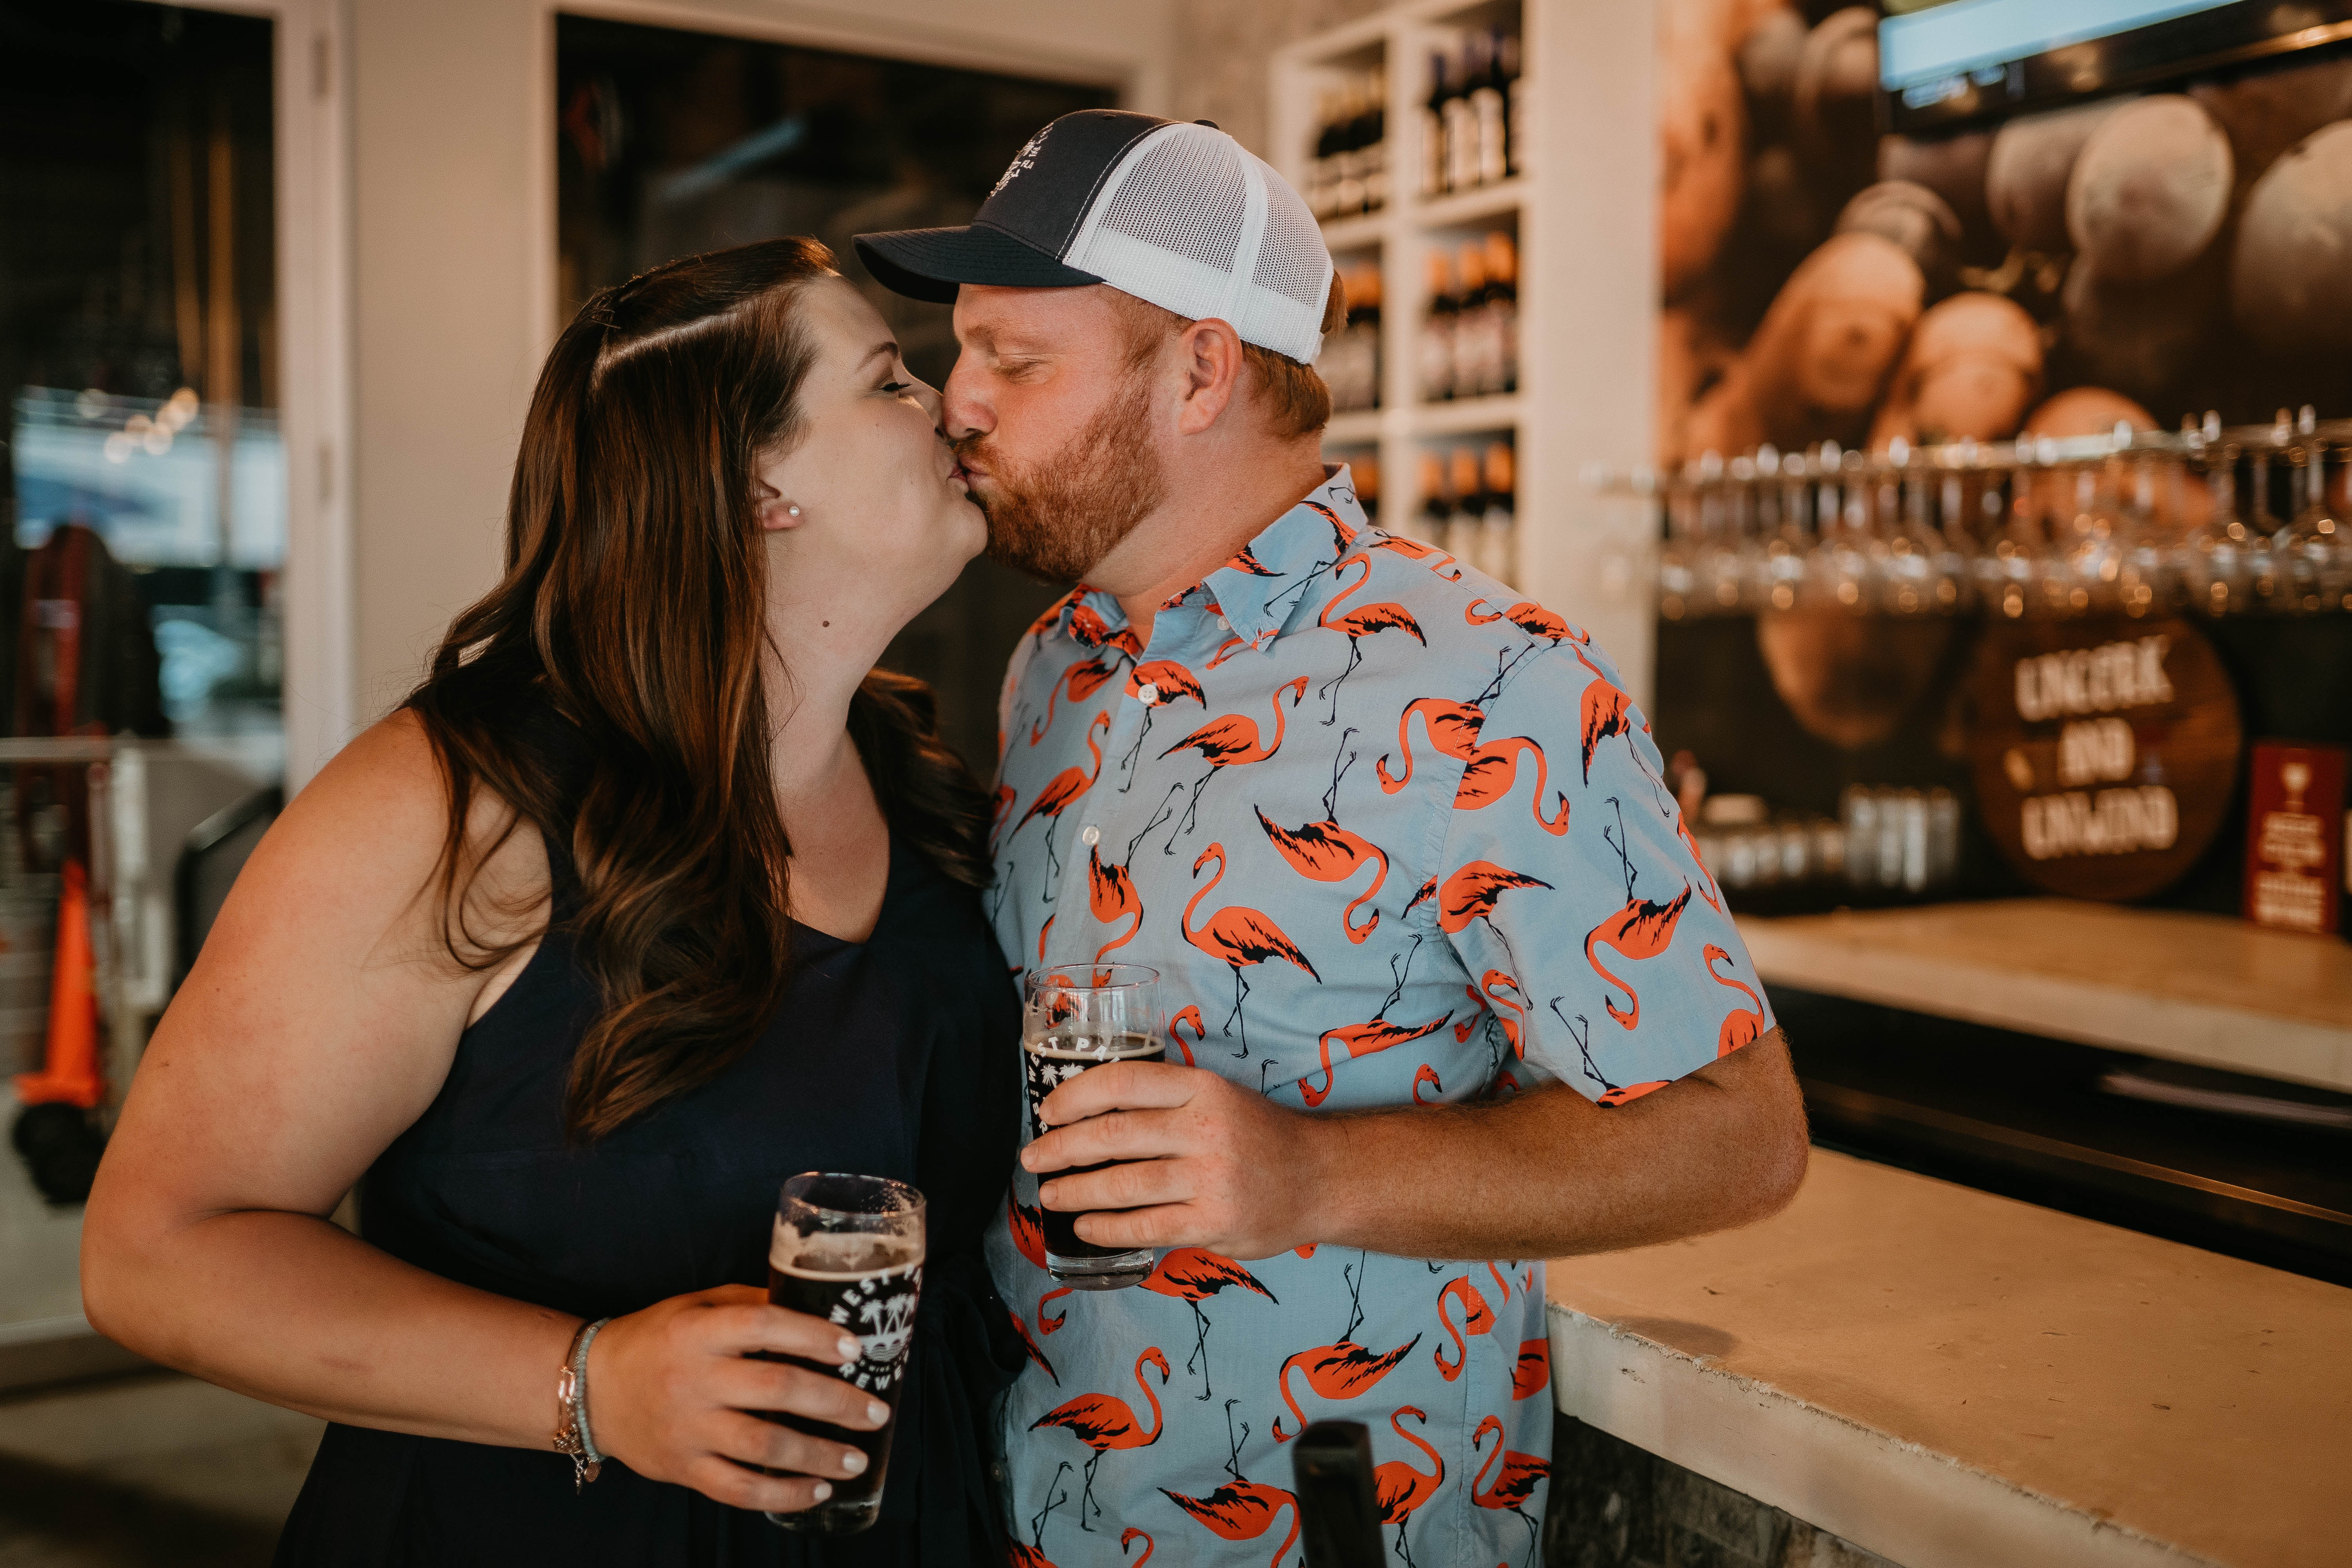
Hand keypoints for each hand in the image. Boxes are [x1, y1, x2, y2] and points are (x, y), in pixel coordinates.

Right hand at [585, 1284, 888, 1513]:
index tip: (853, 1349)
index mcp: (699, 1332)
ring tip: (858, 1458)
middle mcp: (694, 1380)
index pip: (765, 1326)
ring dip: (819, 1455)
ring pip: (764, 1445)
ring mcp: (689, 1429)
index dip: (813, 1336)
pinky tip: (817, 1491)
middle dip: (835, 1402)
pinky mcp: (683, 1469)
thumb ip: (750, 1306)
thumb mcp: (697, 1305)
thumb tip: (814, 1309)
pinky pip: (739, 1489)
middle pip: (776, 1389)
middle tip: (876, 1412)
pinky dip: (783, 1494)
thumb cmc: (656, 1339)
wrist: (592, 1389)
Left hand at [1021, 1061, 1332, 1259]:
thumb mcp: (1218, 1097)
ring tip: (1051, 1195)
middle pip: (1113, 1135)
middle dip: (1062, 1148)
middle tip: (1033, 1158)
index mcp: (1202, 1088)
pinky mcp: (1214, 1223)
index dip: (1075, 1096)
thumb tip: (1089, 1116)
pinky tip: (1086, 1227)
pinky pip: (1145, 1227)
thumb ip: (1165, 1102)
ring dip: (1076, 1192)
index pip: (1122, 1083)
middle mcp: (1206, 1129)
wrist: (1321, 1179)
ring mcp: (1211, 1179)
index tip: (1047, 1111)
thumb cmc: (1258, 1137)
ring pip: (1123, 1185)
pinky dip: (1108, 1228)